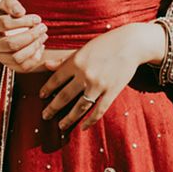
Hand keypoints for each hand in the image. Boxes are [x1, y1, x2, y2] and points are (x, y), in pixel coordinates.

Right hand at [0, 0, 46, 71]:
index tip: (38, 19)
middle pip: (11, 44)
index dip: (24, 21)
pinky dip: (34, 58)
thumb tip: (20, 12)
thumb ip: (11, 4)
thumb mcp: (4, 5)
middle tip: (43, 28)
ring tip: (43, 36)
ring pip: (16, 58)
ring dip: (34, 47)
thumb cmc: (3, 14)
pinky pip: (22, 67)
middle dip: (31, 36)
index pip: (5, 24)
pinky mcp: (7, 64)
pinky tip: (40, 46)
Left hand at [39, 22, 165, 130]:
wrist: (131, 44)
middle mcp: (85, 74)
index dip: (47, 89)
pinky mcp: (112, 91)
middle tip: (45, 116)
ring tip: (61, 125)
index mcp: (76, 61)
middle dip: (52, 108)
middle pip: (64, 96)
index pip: (56, 79)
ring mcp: (99, 84)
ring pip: (80, 107)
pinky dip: (90, 121)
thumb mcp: (83, 49)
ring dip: (69, 118)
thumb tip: (46, 65)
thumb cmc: (105, 44)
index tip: (42, 96)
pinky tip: (83, 127)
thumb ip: (64, 60)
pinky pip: (99, 110)